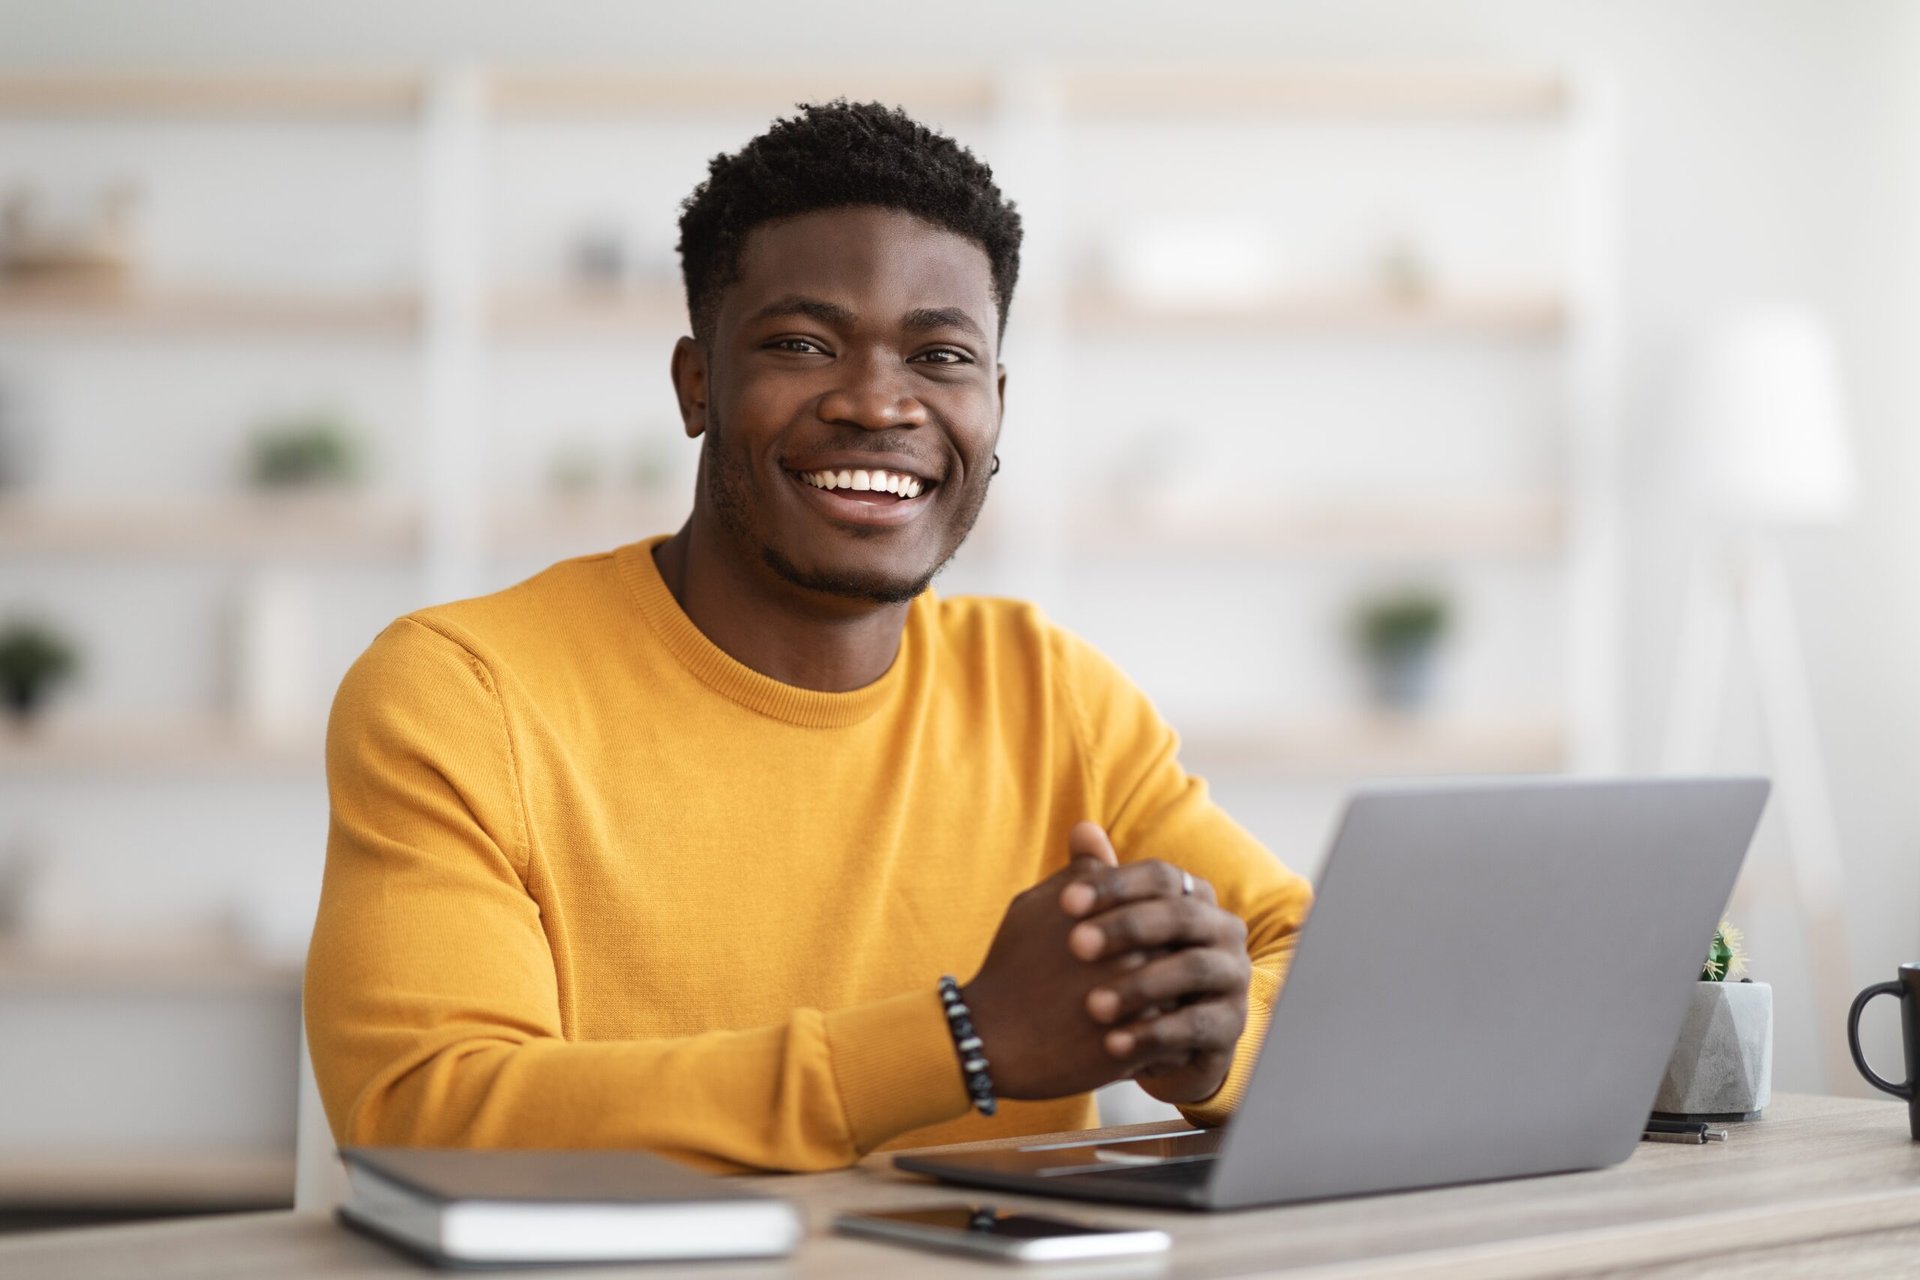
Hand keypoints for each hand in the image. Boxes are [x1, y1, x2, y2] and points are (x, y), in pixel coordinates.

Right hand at [960, 827, 1152, 1099]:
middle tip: (1144, 977)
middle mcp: (1131, 953)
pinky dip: (1167, 1041)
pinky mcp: (1137, 1049)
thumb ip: (1078, 871)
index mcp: (1112, 913)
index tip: (1128, 943)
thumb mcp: (1037, 905)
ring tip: (1149, 1010)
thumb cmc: (1014, 965)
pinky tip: (1144, 1039)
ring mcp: (1137, 1003)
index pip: (1164, 904)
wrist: (990, 1037)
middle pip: (1178, 948)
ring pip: (1183, 995)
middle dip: (1170, 960)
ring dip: (1175, 1001)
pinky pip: (1175, 1042)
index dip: (1152, 922)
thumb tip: (1090, 827)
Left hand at [1059, 826, 1251, 1105]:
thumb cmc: (1129, 970)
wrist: (1153, 1041)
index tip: (1065, 902)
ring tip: (1092, 1005)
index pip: (1161, 876)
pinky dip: (1153, 1034)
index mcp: (1194, 898)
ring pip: (1193, 969)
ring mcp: (1232, 979)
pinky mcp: (1230, 1027)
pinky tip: (1111, 1045)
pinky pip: (1196, 1026)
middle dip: (1125, 928)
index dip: (1114, 885)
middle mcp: (1223, 931)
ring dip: (1139, 985)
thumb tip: (1081, 828)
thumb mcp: (1109, 927)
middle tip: (1075, 945)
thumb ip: (1099, 880)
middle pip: (1180, 916)